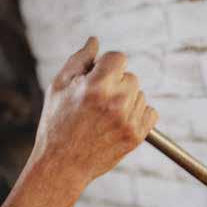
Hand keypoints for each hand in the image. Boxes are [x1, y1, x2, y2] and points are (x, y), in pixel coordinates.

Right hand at [32, 37, 157, 188]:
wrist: (61, 165)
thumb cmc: (56, 124)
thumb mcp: (58, 86)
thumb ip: (79, 60)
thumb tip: (94, 41)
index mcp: (96, 86)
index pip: (119, 58)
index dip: (106, 66)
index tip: (96, 78)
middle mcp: (116, 102)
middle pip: (131, 77)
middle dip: (116, 84)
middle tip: (96, 102)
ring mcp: (128, 120)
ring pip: (140, 95)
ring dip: (126, 100)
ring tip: (104, 116)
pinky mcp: (136, 136)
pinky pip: (150, 113)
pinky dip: (137, 115)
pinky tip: (117, 123)